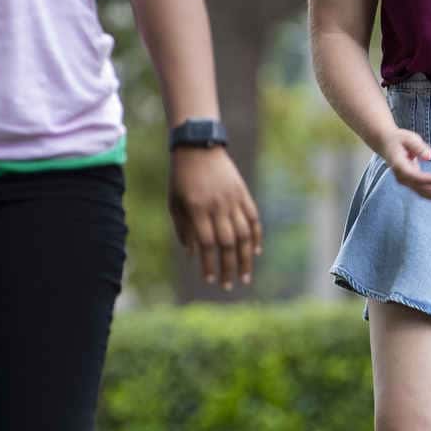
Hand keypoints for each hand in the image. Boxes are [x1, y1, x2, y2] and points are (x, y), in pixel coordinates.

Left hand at [168, 147, 263, 289]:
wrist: (198, 146)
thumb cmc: (181, 177)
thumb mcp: (174, 202)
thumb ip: (183, 229)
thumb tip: (193, 255)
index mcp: (197, 208)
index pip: (207, 244)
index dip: (209, 264)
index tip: (209, 280)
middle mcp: (217, 205)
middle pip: (228, 243)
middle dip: (228, 268)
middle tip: (228, 285)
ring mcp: (233, 199)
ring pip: (244, 234)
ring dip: (245, 258)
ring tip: (245, 276)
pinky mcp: (243, 193)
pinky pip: (253, 218)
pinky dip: (256, 236)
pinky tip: (256, 252)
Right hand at [377, 128, 430, 205]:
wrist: (386, 144)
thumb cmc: (398, 139)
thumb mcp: (408, 138)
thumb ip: (418, 147)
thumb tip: (429, 156)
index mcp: (400, 167)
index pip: (416, 177)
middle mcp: (402, 178)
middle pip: (422, 189)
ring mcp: (407, 183)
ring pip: (425, 194)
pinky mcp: (412, 184)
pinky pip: (425, 193)